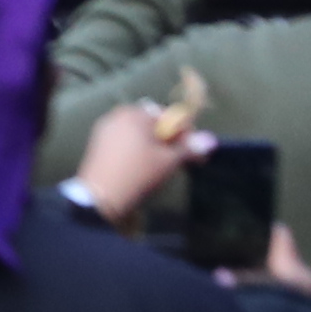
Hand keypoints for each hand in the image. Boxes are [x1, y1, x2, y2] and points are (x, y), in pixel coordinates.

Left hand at [76, 92, 208, 226]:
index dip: (186, 134)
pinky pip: (125, 139)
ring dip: (155, 145)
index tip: (196, 153)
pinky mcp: (99, 143)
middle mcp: (118, 115)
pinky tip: (144, 166)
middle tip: (181, 160)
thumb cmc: (139, 174)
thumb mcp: (169, 162)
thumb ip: (189, 148)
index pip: (169, 116)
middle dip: (170, 139)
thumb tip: (212, 139)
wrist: (102, 197)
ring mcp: (105, 128)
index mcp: (135, 114)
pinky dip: (138, 148)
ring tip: (164, 165)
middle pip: (153, 123)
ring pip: (139, 132)